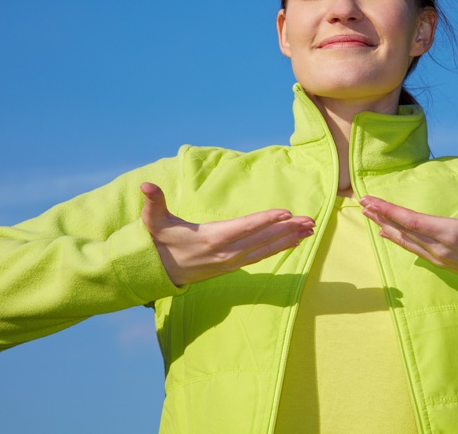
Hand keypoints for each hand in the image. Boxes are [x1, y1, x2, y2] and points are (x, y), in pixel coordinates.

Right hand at [140, 182, 314, 285]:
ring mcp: (232, 261)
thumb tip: (145, 186)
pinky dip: (279, 248)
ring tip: (310, 230)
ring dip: (289, 239)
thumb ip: (154, 202)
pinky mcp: (234, 265)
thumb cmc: (160, 241)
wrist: (158, 272)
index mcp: (212, 238)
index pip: (244, 227)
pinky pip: (262, 256)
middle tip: (311, 220)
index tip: (286, 213)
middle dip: (288, 229)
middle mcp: (226, 252)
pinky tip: (295, 242)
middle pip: (262, 239)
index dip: (266, 220)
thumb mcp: (154, 221)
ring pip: (266, 249)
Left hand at [360, 178, 457, 276]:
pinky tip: (388, 233)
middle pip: (403, 229)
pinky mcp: (442, 263)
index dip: (389, 210)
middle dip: (381, 215)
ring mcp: (440, 257)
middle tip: (361, 202)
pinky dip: (398, 238)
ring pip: (406, 240)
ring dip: (386, 226)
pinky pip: (413, 249)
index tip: (371, 200)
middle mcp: (441, 247)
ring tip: (368, 214)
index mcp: (453, 233)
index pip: (412, 220)